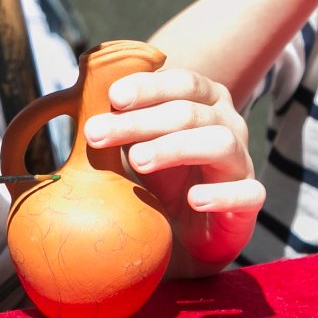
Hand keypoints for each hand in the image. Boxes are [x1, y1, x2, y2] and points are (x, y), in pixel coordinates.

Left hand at [83, 65, 261, 271]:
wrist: (186, 234)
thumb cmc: (161, 178)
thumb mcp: (134, 147)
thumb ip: (114, 124)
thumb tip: (68, 101)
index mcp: (203, 101)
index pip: (182, 82)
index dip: (148, 86)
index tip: (111, 97)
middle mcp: (228, 124)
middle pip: (190, 112)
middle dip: (140, 121)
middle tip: (96, 134)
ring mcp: (242, 161)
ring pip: (219, 142)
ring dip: (175, 147)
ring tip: (136, 161)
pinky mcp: (250, 201)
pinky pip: (248, 193)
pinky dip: (221, 194)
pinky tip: (193, 199)